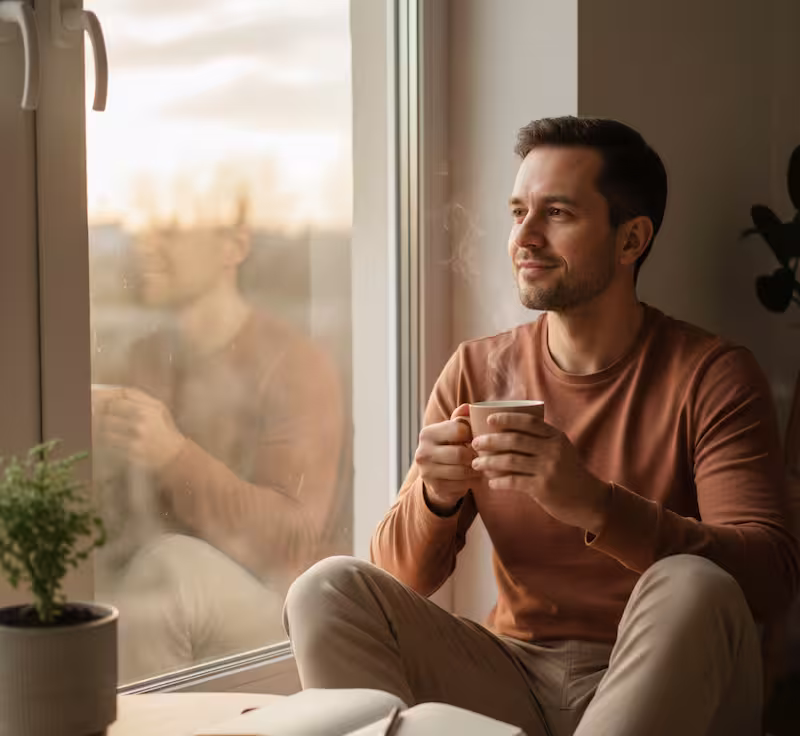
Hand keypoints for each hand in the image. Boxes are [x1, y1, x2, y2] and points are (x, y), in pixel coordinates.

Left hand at [92, 387, 185, 471]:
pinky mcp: (129, 453)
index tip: (93, 397)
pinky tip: (105, 440)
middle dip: (99, 412)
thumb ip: (138, 397)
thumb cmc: (164, 429)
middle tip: (93, 413)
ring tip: (98, 428)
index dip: (103, 396)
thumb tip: (110, 391)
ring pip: (104, 429)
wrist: (174, 454)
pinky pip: (108, 444)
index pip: (118, 397)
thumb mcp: (158, 407)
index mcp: (147, 408)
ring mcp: (134, 438)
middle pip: (108, 411)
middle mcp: (140, 422)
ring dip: (98, 428)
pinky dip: (104, 441)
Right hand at [414, 404, 481, 513]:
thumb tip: (468, 407)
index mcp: (427, 433)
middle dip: (475, 455)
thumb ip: (460, 418)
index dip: (472, 434)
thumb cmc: (447, 447)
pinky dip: (470, 481)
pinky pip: (461, 485)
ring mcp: (427, 472)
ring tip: (479, 465)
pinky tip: (471, 476)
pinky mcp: (435, 487)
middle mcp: (423, 452)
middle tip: (482, 455)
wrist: (434, 475)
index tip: (476, 438)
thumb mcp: (451, 431)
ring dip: (475, 469)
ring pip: (462, 471)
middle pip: (460, 453)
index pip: (458, 429)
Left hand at [471, 412, 610, 534]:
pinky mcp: (543, 488)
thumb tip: (507, 429)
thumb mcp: (561, 449)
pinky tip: (491, 482)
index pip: (528, 421)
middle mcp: (553, 450)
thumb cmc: (569, 473)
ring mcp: (548, 469)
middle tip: (475, 443)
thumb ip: (541, 439)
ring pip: (510, 461)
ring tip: (476, 464)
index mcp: (556, 437)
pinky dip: (499, 481)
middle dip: (490, 441)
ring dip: (489, 462)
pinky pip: (513, 481)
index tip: (489, 420)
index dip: (507, 418)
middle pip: (514, 440)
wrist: (589, 500)